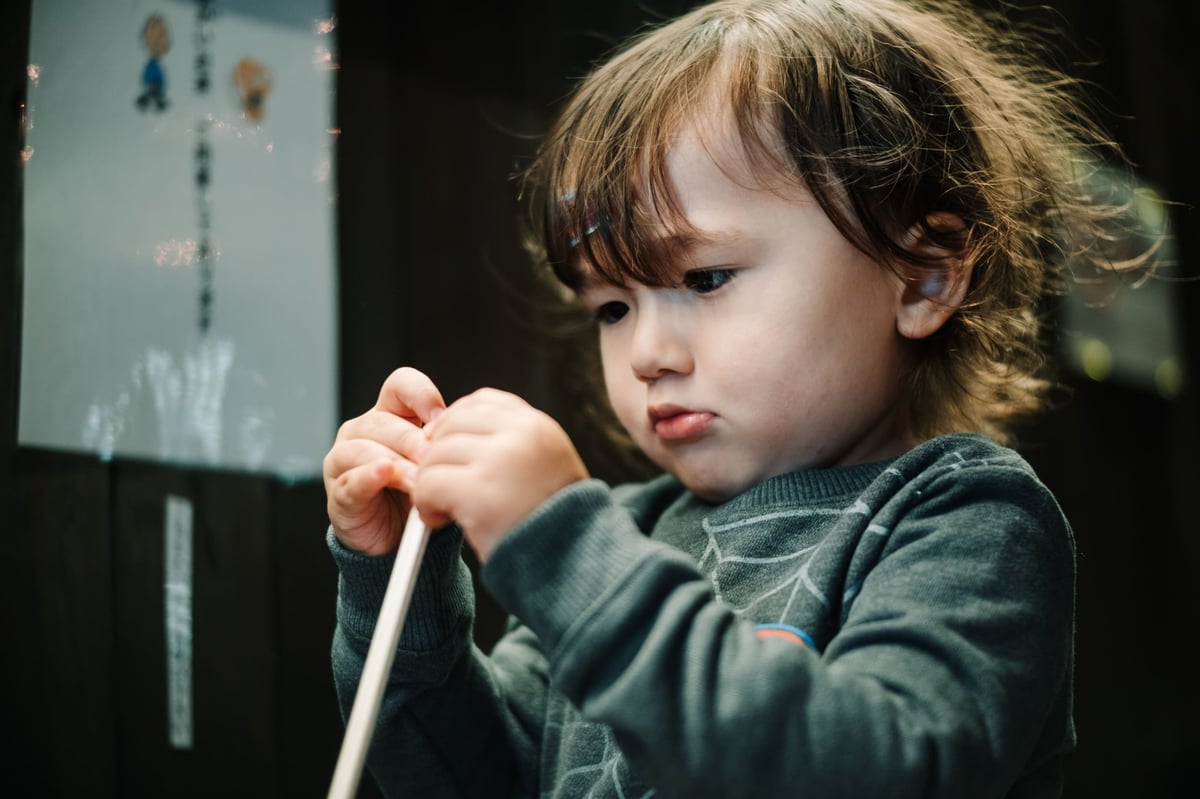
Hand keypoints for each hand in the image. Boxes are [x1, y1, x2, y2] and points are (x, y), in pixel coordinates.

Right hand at [323, 367, 445, 555]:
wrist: (401, 539)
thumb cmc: (421, 493)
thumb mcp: (437, 464)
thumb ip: (444, 445)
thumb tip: (461, 433)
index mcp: (391, 414)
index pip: (401, 385)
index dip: (421, 395)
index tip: (442, 418)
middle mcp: (363, 430)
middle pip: (383, 421)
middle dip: (412, 440)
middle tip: (433, 458)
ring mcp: (344, 460)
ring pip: (364, 449)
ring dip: (395, 464)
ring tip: (417, 480)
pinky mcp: (338, 492)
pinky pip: (350, 480)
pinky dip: (367, 477)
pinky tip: (383, 476)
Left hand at [413, 388, 588, 560]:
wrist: (572, 562)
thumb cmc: (551, 522)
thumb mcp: (546, 467)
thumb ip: (511, 443)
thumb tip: (448, 430)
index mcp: (538, 427)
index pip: (483, 402)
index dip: (455, 421)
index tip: (446, 447)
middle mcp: (522, 435)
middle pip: (453, 424)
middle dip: (437, 453)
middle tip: (441, 484)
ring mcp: (500, 460)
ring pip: (435, 455)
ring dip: (430, 483)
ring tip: (443, 508)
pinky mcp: (478, 491)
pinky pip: (429, 484)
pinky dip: (425, 504)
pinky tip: (439, 520)